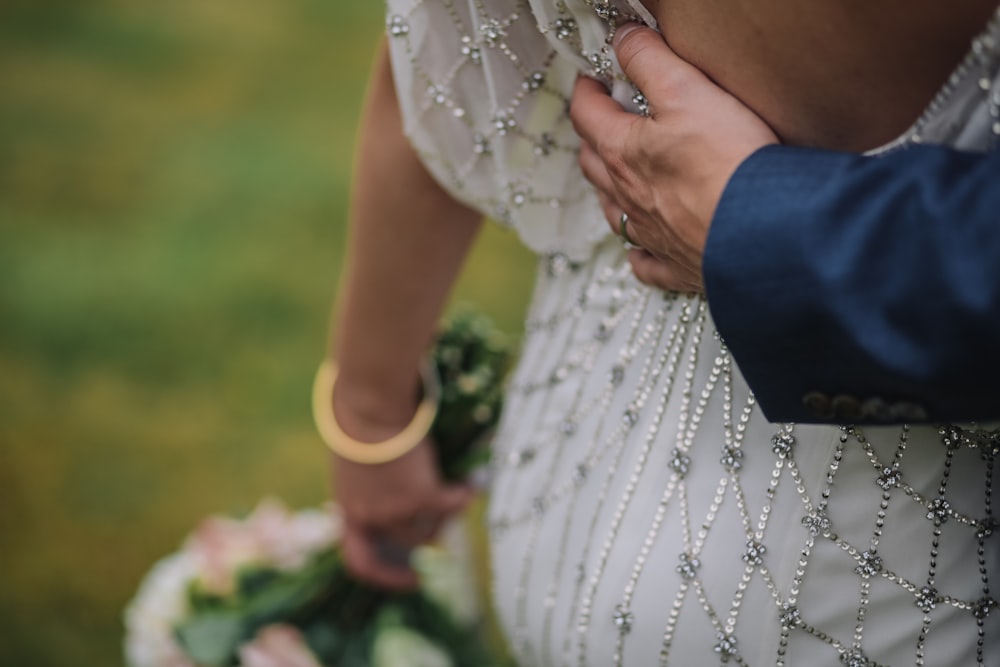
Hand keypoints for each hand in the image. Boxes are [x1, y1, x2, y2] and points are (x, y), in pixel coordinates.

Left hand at [331, 393, 471, 590]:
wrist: (370, 406)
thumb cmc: (359, 421)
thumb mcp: (355, 463)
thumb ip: (369, 487)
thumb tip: (396, 495)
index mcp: (348, 509)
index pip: (360, 561)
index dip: (384, 575)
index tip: (412, 577)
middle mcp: (371, 516)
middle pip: (408, 541)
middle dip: (429, 535)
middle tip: (446, 527)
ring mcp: (396, 510)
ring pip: (431, 528)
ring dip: (446, 515)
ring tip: (457, 495)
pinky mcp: (421, 496)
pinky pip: (450, 505)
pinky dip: (462, 497)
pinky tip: (469, 486)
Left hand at [570, 24, 778, 291]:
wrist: (762, 231)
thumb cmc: (726, 162)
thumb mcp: (686, 91)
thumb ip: (649, 61)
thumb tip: (622, 39)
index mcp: (623, 152)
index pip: (587, 114)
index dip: (586, 91)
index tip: (591, 79)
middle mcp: (627, 197)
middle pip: (593, 164)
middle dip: (593, 138)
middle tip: (604, 121)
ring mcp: (649, 235)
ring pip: (612, 212)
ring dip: (608, 191)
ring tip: (616, 176)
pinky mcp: (675, 266)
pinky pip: (644, 263)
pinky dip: (638, 253)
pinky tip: (641, 249)